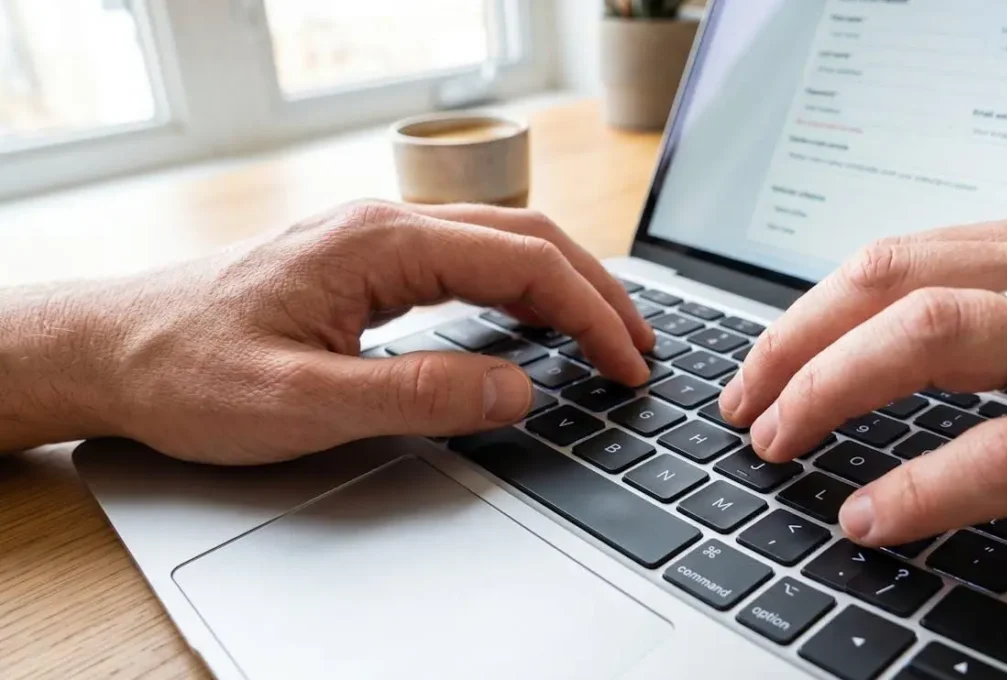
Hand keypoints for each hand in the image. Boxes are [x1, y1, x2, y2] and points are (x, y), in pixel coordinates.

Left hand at [1, 201, 652, 463]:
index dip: (589, 314)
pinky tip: (532, 322)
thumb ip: (418, 395)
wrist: (110, 350)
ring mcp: (374, 239)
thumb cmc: (190, 372)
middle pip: (525, 239)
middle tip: (639, 348)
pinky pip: (465, 261)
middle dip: (595, 292)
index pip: (522, 262)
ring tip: (606, 333)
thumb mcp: (304, 402)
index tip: (627, 364)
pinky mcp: (363, 263)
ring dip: (563, 285)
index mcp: (380, 243)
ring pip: (500, 244)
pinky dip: (519, 289)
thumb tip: (518, 390)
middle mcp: (385, 225)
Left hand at [719, 205, 1006, 575]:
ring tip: (779, 446)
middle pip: (894, 283)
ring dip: (831, 392)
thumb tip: (898, 356)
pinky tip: (874, 516)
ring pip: (935, 339)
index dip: (809, 312)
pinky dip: (924, 485)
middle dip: (794, 344)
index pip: (900, 257)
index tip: (761, 364)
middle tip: (745, 408)